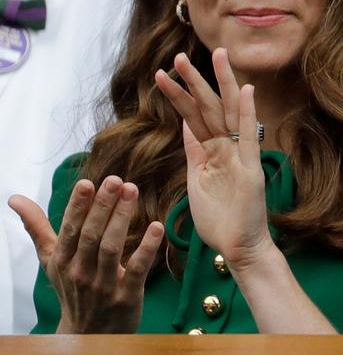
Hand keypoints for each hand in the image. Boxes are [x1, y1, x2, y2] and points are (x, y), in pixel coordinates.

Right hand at [8, 177, 164, 332]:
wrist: (86, 334)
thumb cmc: (70, 287)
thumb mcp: (50, 259)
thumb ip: (37, 227)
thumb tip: (15, 198)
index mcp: (62, 260)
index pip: (69, 230)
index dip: (77, 206)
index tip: (86, 182)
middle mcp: (79, 271)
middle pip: (90, 236)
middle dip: (101, 206)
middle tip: (115, 180)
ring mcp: (103, 285)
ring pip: (110, 248)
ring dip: (122, 218)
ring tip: (131, 191)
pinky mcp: (126, 296)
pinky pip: (136, 270)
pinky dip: (146, 248)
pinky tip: (156, 227)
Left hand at [155, 48, 272, 270]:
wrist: (239, 246)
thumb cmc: (219, 218)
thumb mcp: (198, 179)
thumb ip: (195, 151)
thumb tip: (185, 125)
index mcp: (213, 150)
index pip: (195, 115)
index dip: (180, 94)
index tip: (167, 72)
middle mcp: (227, 147)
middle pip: (210, 107)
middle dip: (195, 81)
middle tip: (180, 56)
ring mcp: (240, 156)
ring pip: (227, 114)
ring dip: (218, 85)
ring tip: (211, 58)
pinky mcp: (250, 169)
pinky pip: (247, 138)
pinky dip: (248, 113)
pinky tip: (246, 91)